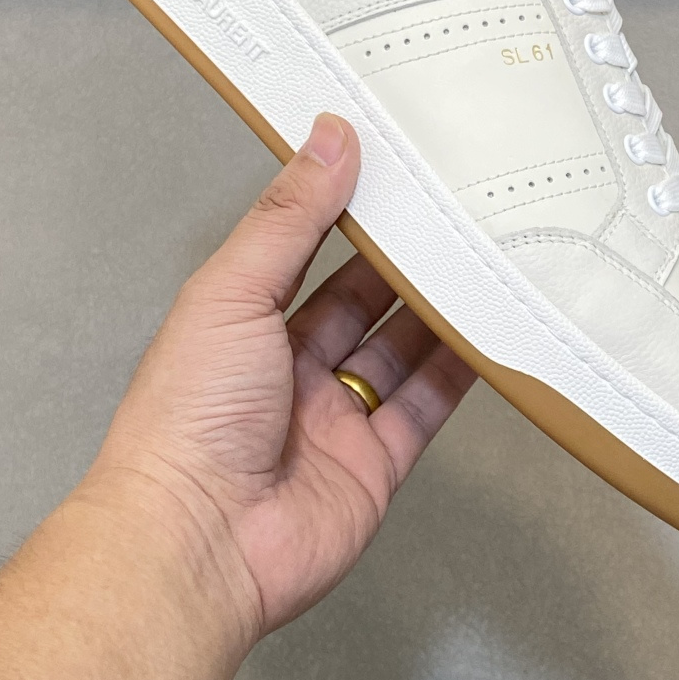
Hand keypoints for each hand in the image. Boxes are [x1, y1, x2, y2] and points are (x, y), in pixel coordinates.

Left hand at [93, 113, 475, 644]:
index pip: (305, 252)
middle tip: (456, 211)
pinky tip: (489, 334)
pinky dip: (460, 373)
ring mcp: (333, 419)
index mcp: (242, 323)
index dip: (347, 210)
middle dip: (405, 260)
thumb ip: (290, 218)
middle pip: (361, 301)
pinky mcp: (374, 464)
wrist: (199, 541)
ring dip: (439, 309)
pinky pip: (426, 407)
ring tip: (485, 257)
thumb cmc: (189, 417)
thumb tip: (328, 137)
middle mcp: (288, 368)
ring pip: (400, 350)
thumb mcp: (233, 291)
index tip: (395, 169)